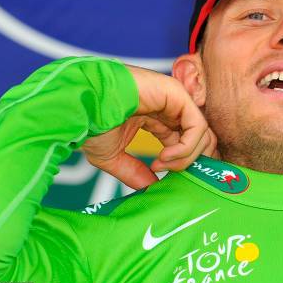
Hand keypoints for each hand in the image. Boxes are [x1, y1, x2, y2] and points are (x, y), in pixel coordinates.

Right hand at [82, 65, 216, 189]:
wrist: (81, 105)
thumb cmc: (90, 123)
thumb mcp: (113, 156)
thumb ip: (134, 172)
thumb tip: (151, 188)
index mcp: (157, 119)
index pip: (185, 143)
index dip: (180, 164)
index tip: (160, 175)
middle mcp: (170, 108)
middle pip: (200, 139)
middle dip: (190, 162)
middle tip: (171, 175)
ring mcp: (175, 99)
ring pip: (201, 134)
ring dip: (185, 157)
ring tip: (161, 165)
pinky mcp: (177, 94)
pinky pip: (197, 126)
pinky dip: (186, 147)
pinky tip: (164, 156)